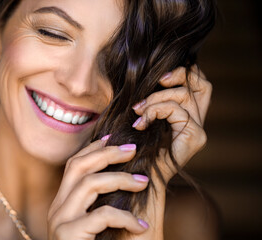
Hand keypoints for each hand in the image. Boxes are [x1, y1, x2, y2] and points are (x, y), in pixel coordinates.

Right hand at [47, 140, 149, 239]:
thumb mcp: (98, 221)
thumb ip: (102, 200)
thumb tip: (124, 176)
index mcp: (64, 201)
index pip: (74, 164)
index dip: (93, 148)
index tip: (113, 138)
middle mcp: (58, 207)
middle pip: (78, 166)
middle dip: (106, 153)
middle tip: (132, 149)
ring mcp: (60, 221)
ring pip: (89, 184)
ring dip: (120, 179)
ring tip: (144, 182)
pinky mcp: (69, 236)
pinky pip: (101, 216)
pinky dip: (125, 217)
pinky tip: (142, 225)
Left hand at [132, 65, 211, 181]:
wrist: (139, 173)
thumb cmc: (140, 143)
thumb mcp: (148, 115)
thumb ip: (155, 99)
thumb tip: (153, 76)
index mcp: (190, 115)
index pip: (200, 85)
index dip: (186, 73)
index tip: (161, 76)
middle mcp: (199, 121)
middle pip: (202, 85)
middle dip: (178, 76)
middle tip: (157, 81)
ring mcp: (199, 130)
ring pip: (183, 95)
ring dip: (155, 99)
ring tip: (138, 110)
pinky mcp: (195, 136)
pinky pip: (175, 110)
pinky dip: (155, 111)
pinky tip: (141, 123)